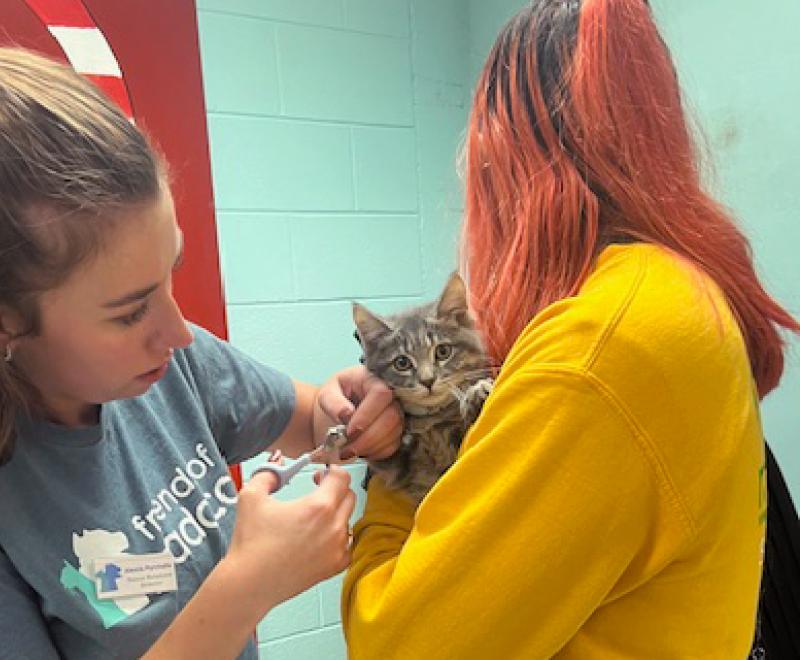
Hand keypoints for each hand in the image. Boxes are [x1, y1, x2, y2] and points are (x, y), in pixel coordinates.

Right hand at [224, 465, 355, 614]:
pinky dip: (338, 537)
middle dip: (335, 489)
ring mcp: (337, 549)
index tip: (320, 474)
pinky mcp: (335, 567)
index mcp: (320, 506)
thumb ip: (268, 473)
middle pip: (349, 496)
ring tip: (313, 517)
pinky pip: (347, 544)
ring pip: (348, 520)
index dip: (332, 470)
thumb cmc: (251, 542)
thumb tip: (277, 463)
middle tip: (317, 491)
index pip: (343, 477)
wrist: (248, 584)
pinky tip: (319, 538)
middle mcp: (335, 527)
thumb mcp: (251, 496)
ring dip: (336, 513)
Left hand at [316, 366, 402, 459]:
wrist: (338, 410)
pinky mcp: (398, 431)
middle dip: (367, 438)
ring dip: (369, 448)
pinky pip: (392, 446)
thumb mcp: (327, 394)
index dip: (366, 416)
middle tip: (345, 450)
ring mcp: (398, 413)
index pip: (381, 394)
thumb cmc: (335, 397)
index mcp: (374, 379)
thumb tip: (347, 415)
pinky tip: (359, 451)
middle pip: (391, 418)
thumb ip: (333, 402)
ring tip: (347, 452)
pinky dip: (374, 453)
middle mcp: (393, 395)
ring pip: (393, 434)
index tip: (348, 432)